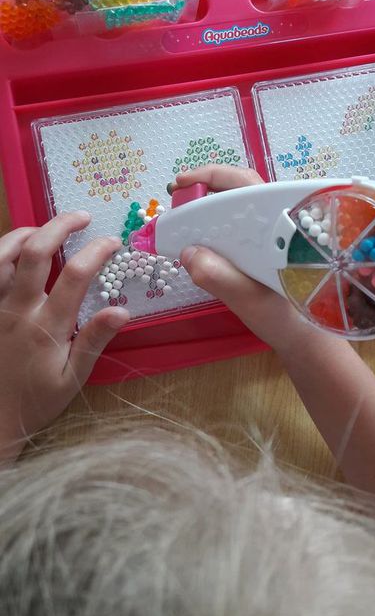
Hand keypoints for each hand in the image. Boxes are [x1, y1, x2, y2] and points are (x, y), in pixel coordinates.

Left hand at [0, 212, 128, 459]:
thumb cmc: (36, 399)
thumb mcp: (73, 378)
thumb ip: (95, 341)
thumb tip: (122, 311)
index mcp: (47, 326)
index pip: (75, 275)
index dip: (97, 251)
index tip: (112, 242)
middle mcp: (18, 309)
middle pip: (35, 252)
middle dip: (60, 225)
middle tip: (82, 216)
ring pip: (2, 254)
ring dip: (26, 232)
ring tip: (47, 227)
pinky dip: (2, 250)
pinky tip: (17, 248)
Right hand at [174, 165, 315, 352]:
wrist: (308, 340)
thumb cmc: (286, 318)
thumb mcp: (249, 299)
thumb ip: (219, 276)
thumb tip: (189, 252)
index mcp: (278, 222)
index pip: (243, 183)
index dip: (209, 177)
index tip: (180, 185)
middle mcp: (277, 220)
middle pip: (240, 187)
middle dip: (206, 187)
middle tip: (176, 197)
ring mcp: (273, 233)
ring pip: (241, 205)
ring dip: (211, 206)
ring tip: (184, 218)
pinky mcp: (267, 248)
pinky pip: (242, 226)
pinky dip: (218, 226)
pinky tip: (203, 240)